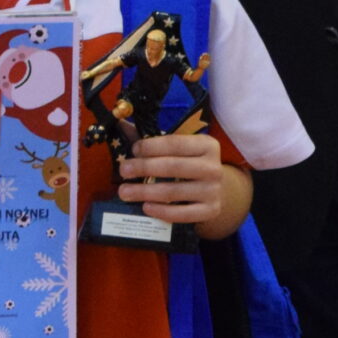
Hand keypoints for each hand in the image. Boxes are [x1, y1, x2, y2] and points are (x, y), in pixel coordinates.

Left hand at [119, 131, 243, 233]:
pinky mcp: (211, 211)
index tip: (133, 150)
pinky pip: (182, 214)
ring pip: (173, 191)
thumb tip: (120, 123)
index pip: (175, 143)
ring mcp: (213, 191)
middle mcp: (213, 167)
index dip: (151, 146)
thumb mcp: (179, 149)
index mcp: (207, 145)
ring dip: (145, 192)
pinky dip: (162, 211)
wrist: (217, 190)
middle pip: (172, 167)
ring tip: (124, 192)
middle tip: (123, 171)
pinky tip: (145, 207)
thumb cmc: (190, 164)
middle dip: (143, 168)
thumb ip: (152, 140)